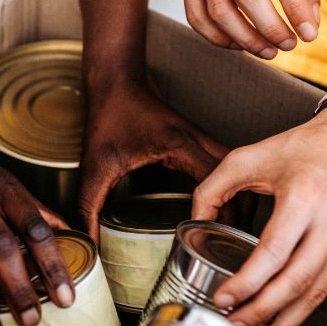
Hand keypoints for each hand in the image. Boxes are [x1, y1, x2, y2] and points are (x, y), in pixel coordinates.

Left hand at [77, 78, 226, 237]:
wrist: (116, 82)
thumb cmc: (109, 116)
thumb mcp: (95, 167)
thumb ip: (88, 206)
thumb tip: (87, 239)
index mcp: (179, 145)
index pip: (216, 182)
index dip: (218, 213)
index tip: (210, 239)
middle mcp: (197, 140)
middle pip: (239, 177)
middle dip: (240, 211)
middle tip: (231, 243)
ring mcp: (201, 138)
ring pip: (237, 170)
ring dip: (239, 199)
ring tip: (229, 231)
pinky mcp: (198, 141)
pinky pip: (225, 166)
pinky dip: (229, 187)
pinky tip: (219, 208)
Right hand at [181, 0, 320, 59]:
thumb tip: (309, 25)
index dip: (296, 10)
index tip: (308, 34)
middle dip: (270, 28)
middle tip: (288, 45)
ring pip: (219, 12)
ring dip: (246, 40)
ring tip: (268, 51)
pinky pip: (197, 16)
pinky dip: (218, 38)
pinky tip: (238, 43)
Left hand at [192, 109, 326, 325]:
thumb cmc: (301, 148)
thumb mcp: (247, 158)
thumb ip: (212, 190)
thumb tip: (192, 223)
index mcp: (306, 196)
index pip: (274, 252)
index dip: (247, 282)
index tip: (223, 299)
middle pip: (296, 282)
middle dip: (261, 313)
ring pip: (316, 294)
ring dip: (283, 324)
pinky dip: (301, 309)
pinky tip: (279, 321)